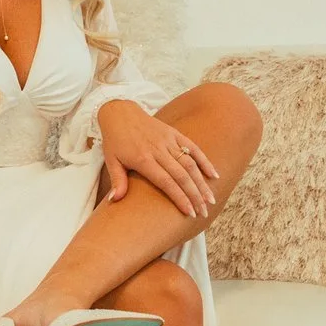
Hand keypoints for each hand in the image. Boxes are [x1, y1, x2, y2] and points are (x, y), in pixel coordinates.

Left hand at [99, 99, 219, 216]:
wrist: (120, 113)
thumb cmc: (115, 140)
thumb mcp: (111, 161)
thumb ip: (117, 181)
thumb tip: (114, 201)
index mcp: (143, 159)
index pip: (166, 182)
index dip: (179, 198)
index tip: (190, 212)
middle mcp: (158, 150)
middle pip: (182, 176)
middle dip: (195, 196)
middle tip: (204, 212)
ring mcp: (168, 140)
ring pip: (190, 163)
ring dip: (202, 182)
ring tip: (211, 200)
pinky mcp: (174, 133)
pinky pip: (193, 147)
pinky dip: (205, 161)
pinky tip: (214, 175)